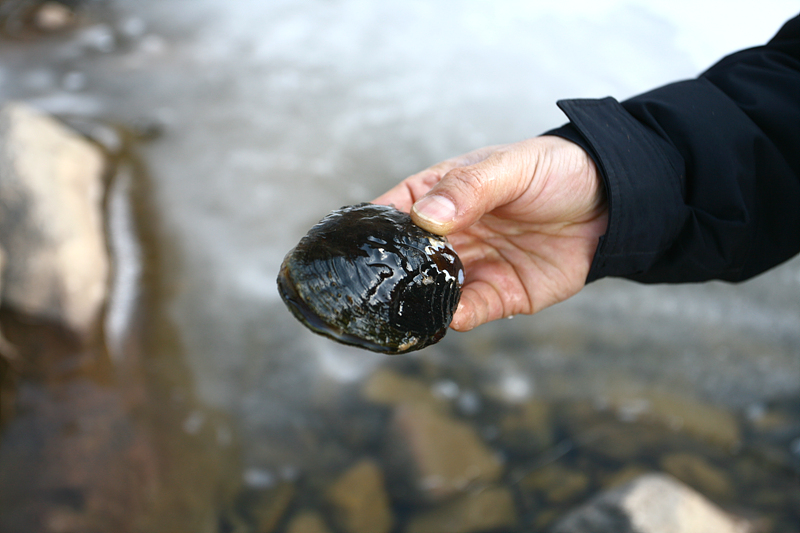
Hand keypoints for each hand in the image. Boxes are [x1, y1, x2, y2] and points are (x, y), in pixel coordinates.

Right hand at [373, 136, 607, 331]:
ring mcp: (473, 266)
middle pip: (406, 259)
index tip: (348, 248)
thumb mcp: (511, 167)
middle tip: (373, 289)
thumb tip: (426, 217)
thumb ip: (469, 189)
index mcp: (441, 195)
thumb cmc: (558, 171)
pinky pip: (471, 309)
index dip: (369, 230)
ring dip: (421, 300)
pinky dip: (458, 315)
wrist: (616, 202)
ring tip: (409, 307)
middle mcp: (450, 235)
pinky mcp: (501, 294)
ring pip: (433, 290)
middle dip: (390, 274)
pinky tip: (453, 313)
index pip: (392, 213)